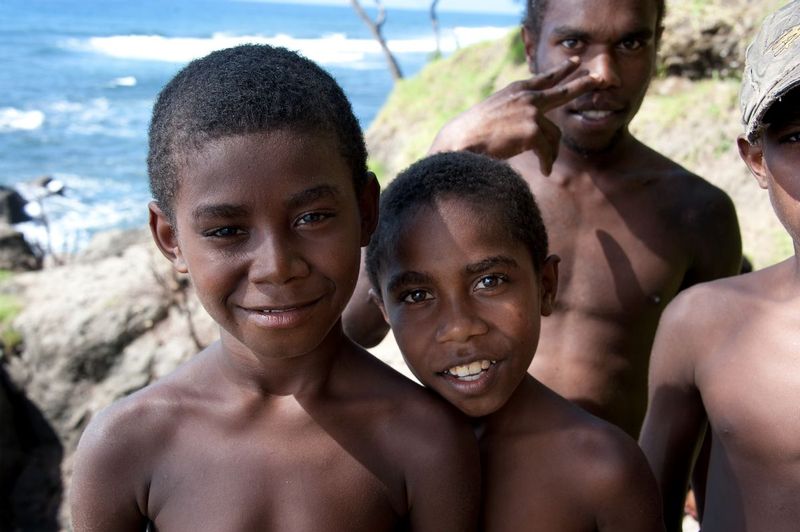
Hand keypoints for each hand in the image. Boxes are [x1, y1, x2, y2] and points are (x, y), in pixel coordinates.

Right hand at [429, 57, 600, 174]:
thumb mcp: (495, 111)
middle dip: (581, 85)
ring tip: (546, 164)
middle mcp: (526, 97)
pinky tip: (545, 171)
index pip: (544, 78)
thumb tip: (532, 121)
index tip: (575, 63)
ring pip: (554, 135)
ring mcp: (531, 112)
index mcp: (516, 90)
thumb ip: (516, 109)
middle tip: (597, 79)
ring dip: (551, 152)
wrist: (461, 141)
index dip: (561, 71)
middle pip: (562, 91)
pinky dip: (547, 162)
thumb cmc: (473, 133)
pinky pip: (548, 150)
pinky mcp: (532, 131)